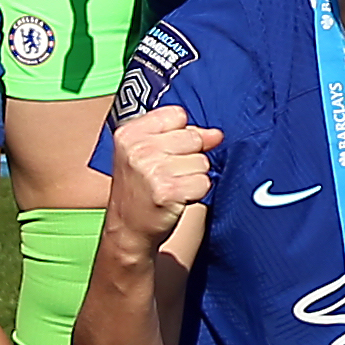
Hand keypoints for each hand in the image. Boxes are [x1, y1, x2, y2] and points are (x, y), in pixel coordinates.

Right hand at [102, 106, 220, 252]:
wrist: (128, 229)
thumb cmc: (140, 189)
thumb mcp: (150, 154)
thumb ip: (184, 136)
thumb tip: (217, 134)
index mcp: (129, 133)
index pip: (177, 115)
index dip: (181, 133)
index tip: (167, 151)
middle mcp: (138, 149)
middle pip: (193, 138)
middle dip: (189, 157)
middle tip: (168, 174)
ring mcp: (152, 171)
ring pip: (202, 161)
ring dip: (193, 176)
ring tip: (172, 186)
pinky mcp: (167, 192)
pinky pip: (204, 182)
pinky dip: (196, 192)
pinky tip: (178, 197)